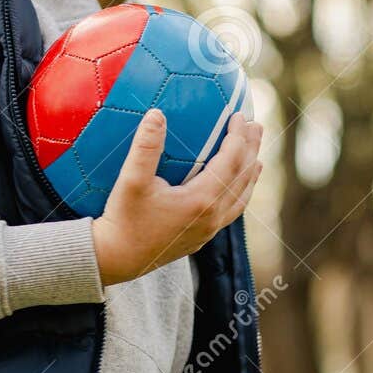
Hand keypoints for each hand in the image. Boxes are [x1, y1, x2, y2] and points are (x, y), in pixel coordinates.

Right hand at [92, 109, 262, 286]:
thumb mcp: (131, 180)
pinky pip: (231, 212)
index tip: (239, 116)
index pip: (230, 161)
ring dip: (249, 175)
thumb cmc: (123, 219)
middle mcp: (212, 217)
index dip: (237, 136)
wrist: (116, 259)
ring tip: (256, 159)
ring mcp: (208, 230)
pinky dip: (240, 195)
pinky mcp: (200, 238)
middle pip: (242, 178)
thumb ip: (146, 146)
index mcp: (201, 200)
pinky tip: (234, 191)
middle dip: (250, 150)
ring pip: (240, 199)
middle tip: (256, 126)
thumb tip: (157, 114)